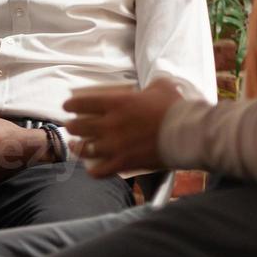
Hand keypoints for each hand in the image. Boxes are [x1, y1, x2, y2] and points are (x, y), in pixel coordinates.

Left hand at [64, 80, 183, 177]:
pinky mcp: (123, 163)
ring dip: (77, 147)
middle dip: (72, 126)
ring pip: (83, 149)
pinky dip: (92, 171)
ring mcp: (114, 146)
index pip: (80, 103)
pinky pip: (98, 171)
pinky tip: (91, 169)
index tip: (67, 107)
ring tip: (76, 146)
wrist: (189, 133)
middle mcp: (109, 124)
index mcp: (116, 103)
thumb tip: (153, 85)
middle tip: (73, 126)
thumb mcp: (163, 87)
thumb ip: (152, 85)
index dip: (70, 105)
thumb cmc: (176, 108)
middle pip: (77, 127)